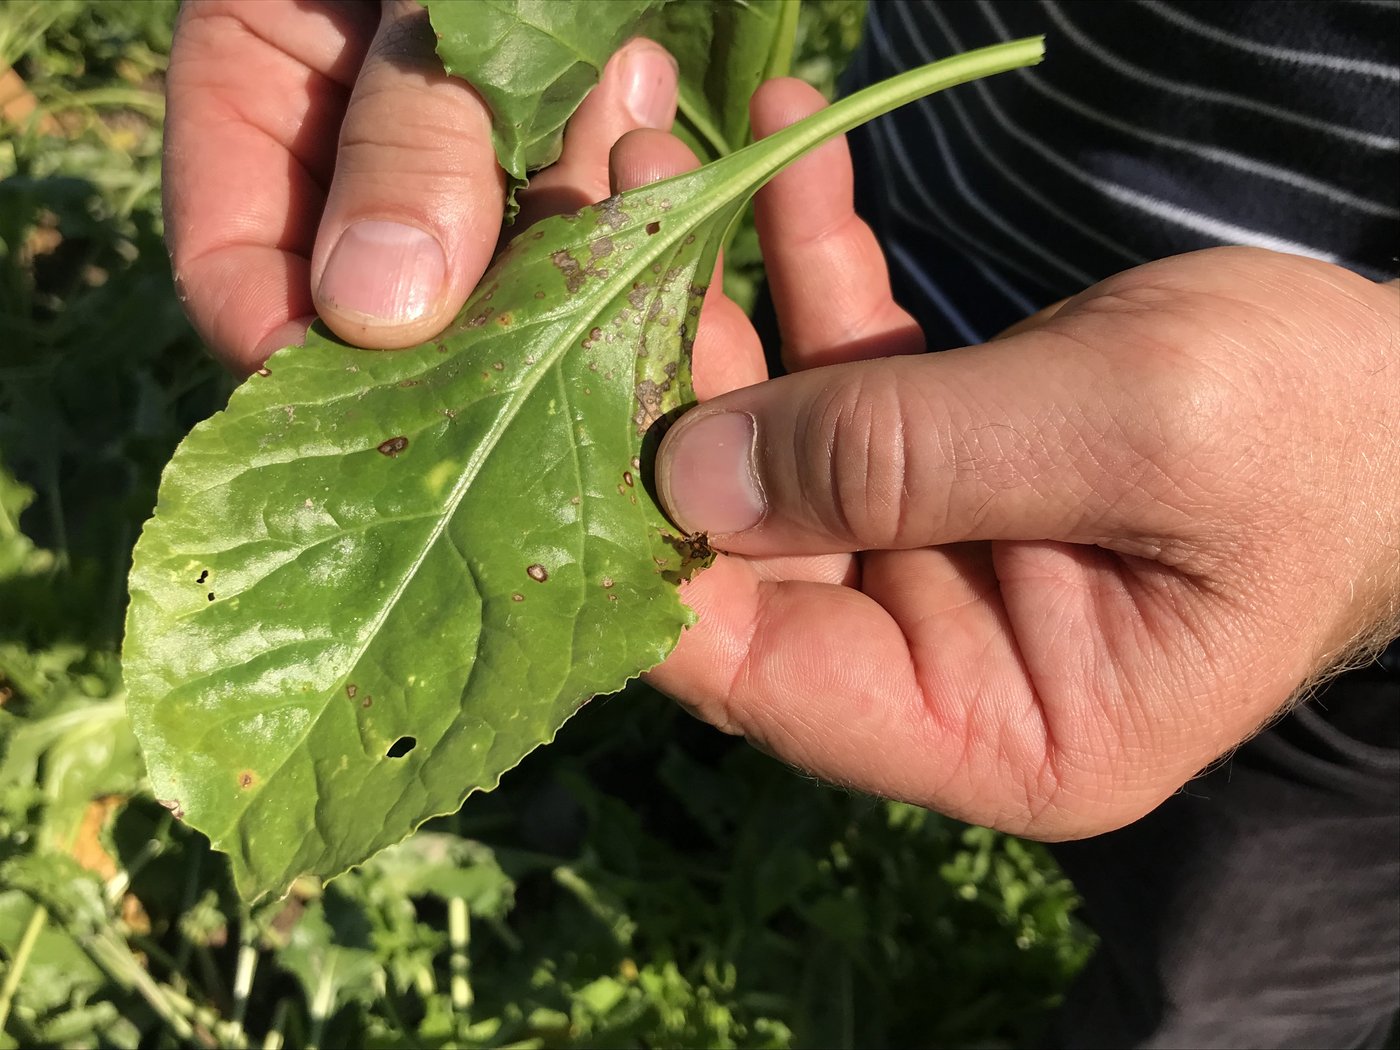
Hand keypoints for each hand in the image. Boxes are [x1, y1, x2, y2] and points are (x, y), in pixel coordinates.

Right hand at [163, 0, 677, 373]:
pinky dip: (633, 197)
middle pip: (387, 307)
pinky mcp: (570, 149)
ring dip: (579, 235)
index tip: (389, 416)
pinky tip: (661, 107)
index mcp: (253, 92)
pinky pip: (596, 222)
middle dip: (478, 317)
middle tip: (568, 308)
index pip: (237, 279)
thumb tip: (374, 318)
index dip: (298, 364)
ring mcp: (466, 157)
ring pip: (507, 273)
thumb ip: (398, 135)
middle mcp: (350, 147)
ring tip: (629, 105)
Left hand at [643, 80, 1399, 839]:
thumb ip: (906, 458)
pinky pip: (848, 371)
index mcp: (993, 731)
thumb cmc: (1328, 433)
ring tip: (648, 156)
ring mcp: (931, 564)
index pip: (761, 674)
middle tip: (584, 222)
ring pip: (773, 442)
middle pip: (740, 546)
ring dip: (713, 294)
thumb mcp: (1130, 431)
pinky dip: (813, 263)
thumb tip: (684, 475)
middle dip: (657, 380)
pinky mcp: (940, 468)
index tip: (556, 407)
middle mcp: (939, 667)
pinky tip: (781, 146)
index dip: (645, 557)